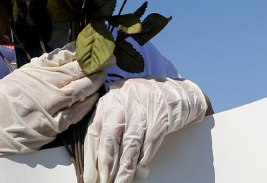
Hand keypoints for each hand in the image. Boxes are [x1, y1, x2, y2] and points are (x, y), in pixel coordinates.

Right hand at [0, 44, 111, 160]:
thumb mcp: (18, 77)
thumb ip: (43, 67)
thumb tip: (68, 55)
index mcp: (34, 72)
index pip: (66, 57)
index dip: (84, 51)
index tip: (97, 43)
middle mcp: (43, 88)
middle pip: (78, 72)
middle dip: (97, 64)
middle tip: (110, 57)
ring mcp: (49, 108)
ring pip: (81, 91)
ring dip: (96, 82)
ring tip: (104, 74)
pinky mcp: (52, 127)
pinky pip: (77, 113)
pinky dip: (88, 103)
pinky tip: (94, 97)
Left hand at [83, 77, 207, 182]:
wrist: (175, 92)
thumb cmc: (146, 104)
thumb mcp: (123, 111)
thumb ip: (110, 130)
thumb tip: (100, 163)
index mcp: (109, 102)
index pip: (94, 132)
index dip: (91, 157)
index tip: (91, 177)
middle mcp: (123, 101)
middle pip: (110, 137)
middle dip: (106, 164)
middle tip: (105, 182)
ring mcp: (142, 106)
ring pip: (130, 142)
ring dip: (125, 167)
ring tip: (121, 182)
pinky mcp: (161, 113)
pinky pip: (151, 139)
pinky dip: (145, 157)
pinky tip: (141, 169)